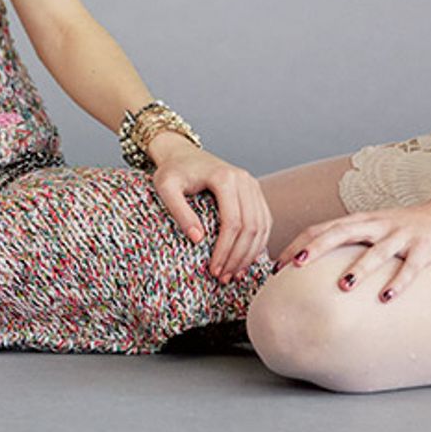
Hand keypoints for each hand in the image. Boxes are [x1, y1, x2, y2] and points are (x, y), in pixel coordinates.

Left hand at [150, 140, 271, 280]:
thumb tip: (198, 239)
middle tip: (224, 278)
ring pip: (262, 227)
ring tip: (234, 275)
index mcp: (225, 178)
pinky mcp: (255, 193)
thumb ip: (179, 211)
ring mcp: (253, 186)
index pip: (232, 222)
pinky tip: (245, 261)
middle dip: (238, 257)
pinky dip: (258, 244)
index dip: (225, 250)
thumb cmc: (172, 170)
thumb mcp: (166, 188)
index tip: (214, 270)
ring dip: (250, 254)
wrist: (182, 153)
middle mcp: (244, 180)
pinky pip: (264, 222)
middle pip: (251, 227)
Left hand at [280, 200, 430, 302]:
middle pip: (341, 232)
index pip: (322, 228)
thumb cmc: (403, 228)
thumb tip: (312, 263)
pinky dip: (399, 282)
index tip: (278, 265)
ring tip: (344, 285)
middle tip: (297, 266)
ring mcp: (401, 235)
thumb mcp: (371, 229)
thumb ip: (346, 241)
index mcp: (360, 221)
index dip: (299, 244)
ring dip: (360, 268)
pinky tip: (386, 298)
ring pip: (377, 251)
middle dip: (317, 248)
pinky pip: (411, 267)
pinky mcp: (424, 248)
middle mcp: (377, 225)